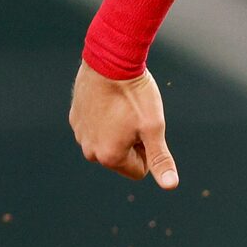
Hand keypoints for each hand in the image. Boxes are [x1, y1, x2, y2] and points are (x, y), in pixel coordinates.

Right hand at [69, 63, 178, 188]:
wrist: (110, 61)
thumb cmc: (135, 95)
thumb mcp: (153, 128)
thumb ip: (160, 159)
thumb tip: (170, 185)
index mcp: (109, 157)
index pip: (140, 170)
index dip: (148, 150)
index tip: (145, 128)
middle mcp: (90, 151)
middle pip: (122, 158)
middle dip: (132, 142)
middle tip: (133, 116)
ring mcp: (80, 134)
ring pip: (109, 142)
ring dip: (118, 130)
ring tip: (121, 107)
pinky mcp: (76, 118)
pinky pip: (96, 127)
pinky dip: (105, 118)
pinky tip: (109, 100)